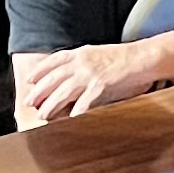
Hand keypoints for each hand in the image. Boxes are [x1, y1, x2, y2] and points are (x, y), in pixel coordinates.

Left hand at [14, 41, 162, 123]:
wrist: (143, 57)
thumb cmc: (124, 58)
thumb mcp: (98, 55)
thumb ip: (83, 62)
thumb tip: (71, 74)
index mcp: (81, 53)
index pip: (54, 60)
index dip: (40, 70)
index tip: (29, 80)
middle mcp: (82, 61)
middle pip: (54, 78)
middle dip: (39, 91)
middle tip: (30, 103)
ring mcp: (90, 72)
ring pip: (64, 91)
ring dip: (51, 104)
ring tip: (43, 115)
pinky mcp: (101, 83)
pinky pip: (84, 100)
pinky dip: (76, 111)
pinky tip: (69, 120)